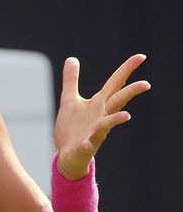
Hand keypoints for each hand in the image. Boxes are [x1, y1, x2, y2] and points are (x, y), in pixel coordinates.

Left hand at [53, 54, 150, 179]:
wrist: (67, 154)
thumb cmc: (72, 127)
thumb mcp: (70, 100)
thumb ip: (71, 80)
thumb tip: (71, 58)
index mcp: (99, 103)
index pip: (115, 83)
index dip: (127, 69)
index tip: (141, 57)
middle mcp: (101, 116)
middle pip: (118, 101)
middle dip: (130, 93)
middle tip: (146, 84)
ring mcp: (94, 132)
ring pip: (108, 124)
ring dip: (116, 120)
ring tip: (126, 116)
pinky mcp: (84, 146)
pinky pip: (87, 145)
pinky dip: (87, 143)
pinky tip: (85, 143)